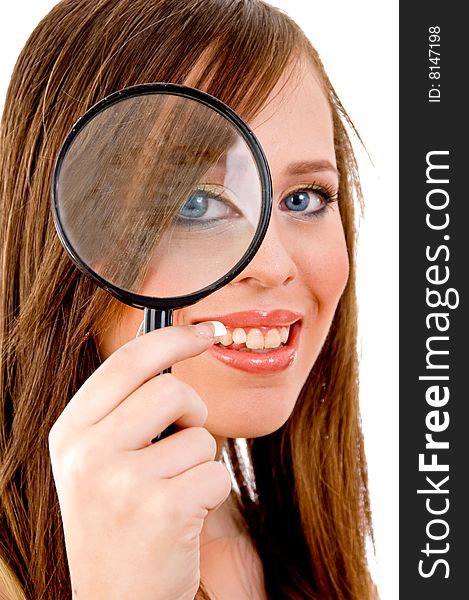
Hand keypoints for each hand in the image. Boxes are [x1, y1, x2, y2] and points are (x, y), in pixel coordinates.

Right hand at [48, 322, 230, 599]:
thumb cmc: (117, 522)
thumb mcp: (98, 461)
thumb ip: (123, 410)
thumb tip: (170, 353)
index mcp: (71, 432)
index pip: (127, 362)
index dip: (173, 339)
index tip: (206, 333)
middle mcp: (89, 453)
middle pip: (171, 390)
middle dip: (193, 412)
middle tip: (183, 438)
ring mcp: (123, 482)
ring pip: (199, 435)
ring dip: (198, 462)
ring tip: (171, 492)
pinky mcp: (162, 510)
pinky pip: (214, 474)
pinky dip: (210, 494)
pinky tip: (181, 519)